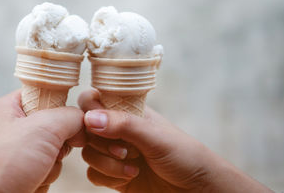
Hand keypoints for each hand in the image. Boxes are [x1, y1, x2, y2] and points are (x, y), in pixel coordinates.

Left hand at [0, 90, 84, 192]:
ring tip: (33, 171)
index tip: (67, 119)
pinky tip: (31, 183)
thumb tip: (84, 122)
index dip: (60, 106)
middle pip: (55, 127)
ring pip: (54, 153)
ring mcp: (17, 154)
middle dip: (57, 144)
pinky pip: (48, 173)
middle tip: (45, 151)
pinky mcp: (21, 176)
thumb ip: (69, 117)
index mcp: (9, 108)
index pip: (45, 94)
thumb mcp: (41, 128)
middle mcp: (12, 129)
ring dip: (51, 166)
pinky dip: (44, 180)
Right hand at [78, 89, 272, 191]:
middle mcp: (118, 130)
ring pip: (88, 153)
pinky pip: (92, 174)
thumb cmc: (185, 156)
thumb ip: (123, 125)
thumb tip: (89, 118)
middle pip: (86, 130)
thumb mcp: (155, 137)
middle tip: (124, 151)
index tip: (100, 125)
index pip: (92, 100)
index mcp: (127, 111)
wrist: (198, 189)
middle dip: (101, 143)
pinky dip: (106, 177)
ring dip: (106, 163)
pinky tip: (129, 177)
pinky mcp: (114, 175)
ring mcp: (115, 153)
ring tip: (132, 167)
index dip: (89, 111)